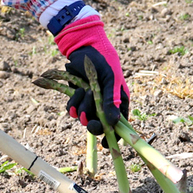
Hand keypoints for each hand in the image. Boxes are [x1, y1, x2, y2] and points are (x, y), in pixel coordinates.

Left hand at [55, 15, 129, 136]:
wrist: (83, 48)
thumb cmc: (103, 61)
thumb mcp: (110, 80)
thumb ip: (110, 101)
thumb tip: (113, 124)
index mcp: (119, 102)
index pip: (119, 125)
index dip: (113, 137)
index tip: (106, 144)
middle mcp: (105, 105)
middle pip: (99, 126)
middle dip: (93, 124)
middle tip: (89, 121)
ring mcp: (90, 103)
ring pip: (84, 118)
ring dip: (82, 107)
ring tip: (84, 90)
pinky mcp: (77, 98)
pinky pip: (73, 110)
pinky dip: (73, 102)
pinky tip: (76, 90)